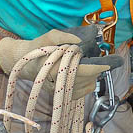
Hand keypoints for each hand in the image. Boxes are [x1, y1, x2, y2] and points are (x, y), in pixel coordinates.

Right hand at [0, 26, 122, 98]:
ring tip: (87, 66)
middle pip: (88, 78)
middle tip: (97, 59)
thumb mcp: (49, 36)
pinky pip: (81, 92)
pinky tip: (82, 75)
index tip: (109, 63)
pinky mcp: (61, 95)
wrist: (23, 63)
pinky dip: (86, 83)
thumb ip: (65, 36)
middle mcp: (59, 82)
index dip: (99, 67)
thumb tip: (81, 41)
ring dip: (91, 76)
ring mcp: (60, 91)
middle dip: (96, 68)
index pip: (84, 70)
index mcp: (56, 67)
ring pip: (87, 86)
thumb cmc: (37, 48)